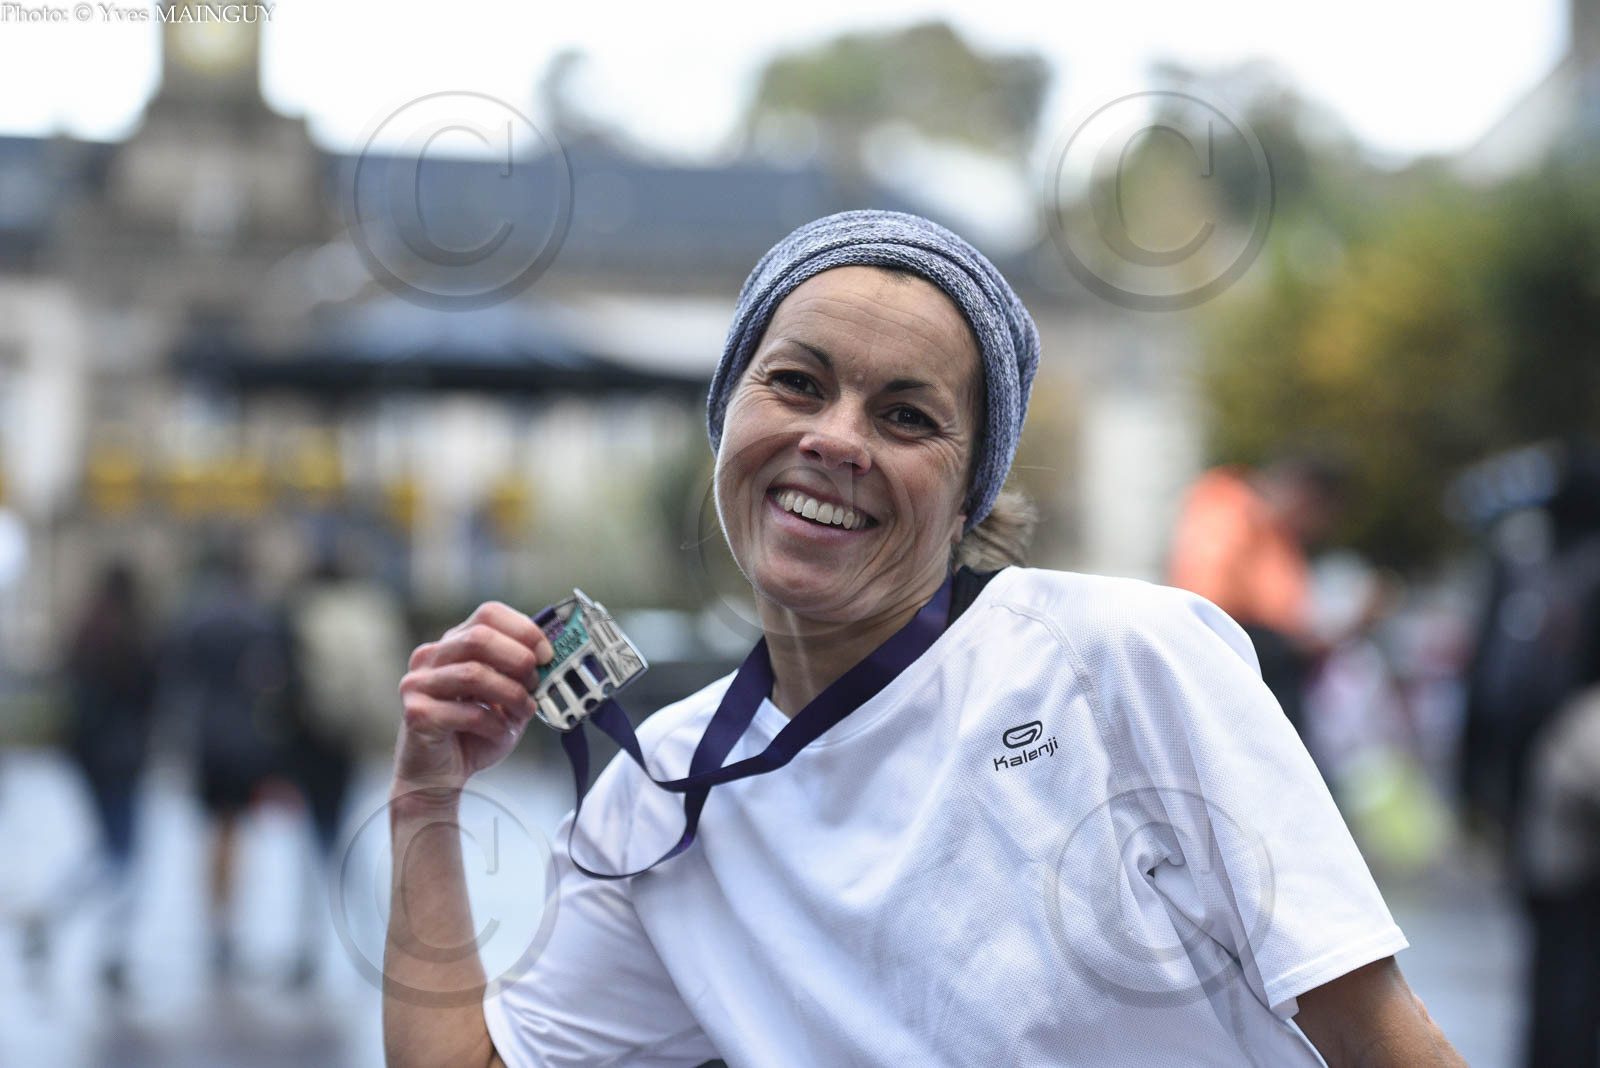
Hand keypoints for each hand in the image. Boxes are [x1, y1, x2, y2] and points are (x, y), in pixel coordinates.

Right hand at [393, 601, 554, 794]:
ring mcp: (418, 683)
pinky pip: (466, 712)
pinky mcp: (416, 713)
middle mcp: (431, 657)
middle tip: (536, 681)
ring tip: (524, 712)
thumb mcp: (506, 699)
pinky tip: (501, 733)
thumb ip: (522, 677)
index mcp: (453, 644)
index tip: (546, 653)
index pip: (488, 614)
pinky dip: (494, 724)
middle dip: (518, 659)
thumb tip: (552, 660)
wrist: (438, 776)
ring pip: (474, 674)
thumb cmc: (472, 734)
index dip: (524, 629)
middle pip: (479, 637)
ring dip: (511, 695)